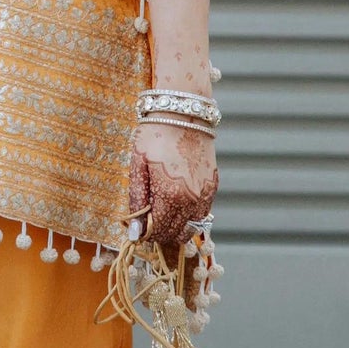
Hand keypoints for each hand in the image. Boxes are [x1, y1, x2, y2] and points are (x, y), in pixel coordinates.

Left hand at [128, 121, 217, 258]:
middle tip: (148, 221)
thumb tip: (135, 230)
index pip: (160, 231)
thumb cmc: (154, 136)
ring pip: (193, 226)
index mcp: (170, 195)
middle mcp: (192, 199)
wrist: (182, 113)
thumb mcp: (138, 166)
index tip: (138, 228)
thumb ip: (137, 200)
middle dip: (161, 232)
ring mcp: (206, 193)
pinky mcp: (213, 185)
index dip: (146, 234)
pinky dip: (190, 214)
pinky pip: (203, 212)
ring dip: (177, 226)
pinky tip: (177, 202)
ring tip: (162, 212)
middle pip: (177, 233)